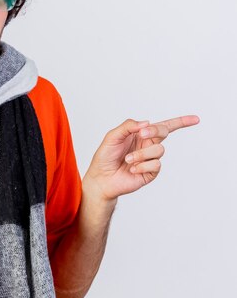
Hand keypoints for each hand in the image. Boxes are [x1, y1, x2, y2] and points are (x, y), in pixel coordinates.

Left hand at [85, 115, 199, 200]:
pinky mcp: (151, 172)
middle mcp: (148, 145)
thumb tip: (147, 122)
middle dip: (154, 131)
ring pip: (159, 150)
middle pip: (163, 132)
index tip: (196, 119)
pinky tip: (132, 169)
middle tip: (142, 134)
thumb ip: (128, 126)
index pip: (164, 126)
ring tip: (128, 159)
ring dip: (142, 154)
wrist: (101, 178)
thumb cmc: (105, 156)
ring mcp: (151, 159)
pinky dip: (142, 166)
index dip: (181, 122)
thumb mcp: (112, 137)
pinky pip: (155, 165)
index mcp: (141, 135)